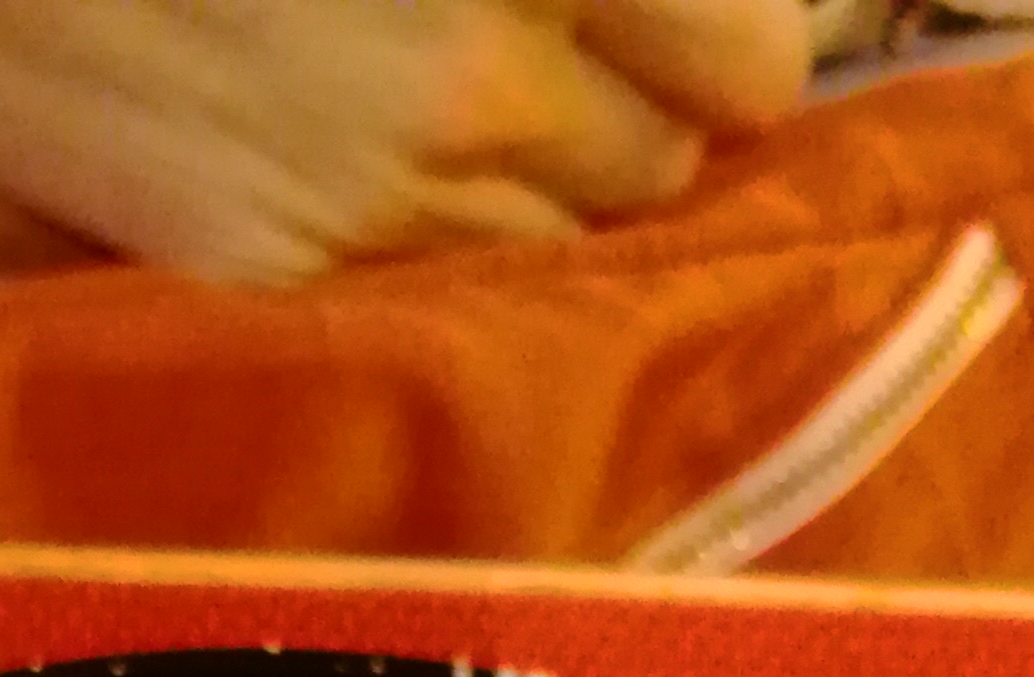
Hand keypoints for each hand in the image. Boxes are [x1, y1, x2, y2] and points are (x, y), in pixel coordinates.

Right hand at [0, 0, 811, 283]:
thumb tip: (700, 37)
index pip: (749, 58)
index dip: (711, 43)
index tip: (669, 27)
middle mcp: (481, 69)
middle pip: (662, 168)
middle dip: (622, 118)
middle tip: (539, 51)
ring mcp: (383, 188)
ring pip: (553, 250)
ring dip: (522, 194)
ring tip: (426, 101)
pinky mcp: (284, 264)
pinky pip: (426, 291)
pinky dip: (414, 244)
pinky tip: (342, 149)